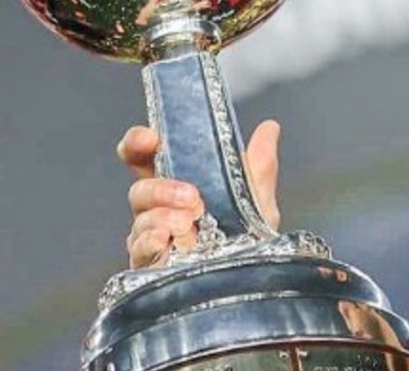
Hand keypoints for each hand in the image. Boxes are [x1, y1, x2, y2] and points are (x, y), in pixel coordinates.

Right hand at [118, 120, 281, 267]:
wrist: (252, 280)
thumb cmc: (249, 239)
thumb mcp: (259, 198)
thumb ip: (260, 164)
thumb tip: (270, 128)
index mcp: (177, 184)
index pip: (143, 157)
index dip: (138, 144)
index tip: (149, 139)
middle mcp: (158, 210)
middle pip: (139, 189)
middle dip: (161, 188)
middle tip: (192, 196)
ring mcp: (151, 238)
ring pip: (140, 219)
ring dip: (163, 216)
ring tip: (190, 222)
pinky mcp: (150, 265)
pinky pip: (139, 250)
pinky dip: (151, 241)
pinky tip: (165, 238)